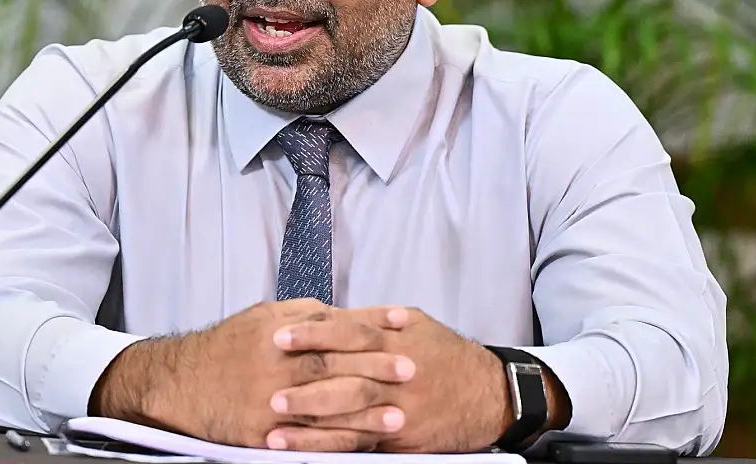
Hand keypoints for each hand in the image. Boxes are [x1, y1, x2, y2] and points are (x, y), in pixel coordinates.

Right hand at [94, 299, 413, 449]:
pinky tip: (362, 444)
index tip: (403, 322)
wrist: (182, 383)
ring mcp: (270, 400)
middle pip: (336, 364)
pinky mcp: (262, 432)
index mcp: (281, 331)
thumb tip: (343, 312)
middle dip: (377, 367)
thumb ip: (304, 314)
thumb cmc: (227, 347)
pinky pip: (306, 440)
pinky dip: (336, 442)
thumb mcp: (263, 317)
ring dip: (365, 412)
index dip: (372, 321)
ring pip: (326, 406)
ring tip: (399, 416)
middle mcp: (277, 364)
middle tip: (412, 369)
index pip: (335, 324)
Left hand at [269, 308, 513, 452]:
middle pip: (343, 372)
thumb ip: (375, 319)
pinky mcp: (401, 435)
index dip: (311, 333)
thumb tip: (333, 311)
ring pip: (347, 409)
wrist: (490, 394)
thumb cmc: (447, 356)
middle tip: (265, 376)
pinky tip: (300, 444)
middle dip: (301, 375)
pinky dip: (326, 442)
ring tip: (271, 416)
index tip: (278, 334)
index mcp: (397, 338)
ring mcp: (400, 406)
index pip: (346, 332)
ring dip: (307, 414)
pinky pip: (358, 440)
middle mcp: (397, 371)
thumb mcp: (416, 325)